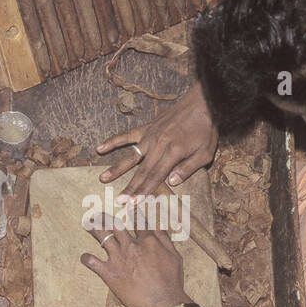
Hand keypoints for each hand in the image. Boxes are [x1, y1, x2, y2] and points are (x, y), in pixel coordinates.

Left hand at [82, 219, 191, 306]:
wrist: (163, 302)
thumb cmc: (171, 281)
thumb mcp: (174, 256)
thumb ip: (165, 239)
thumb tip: (159, 224)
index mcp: (148, 240)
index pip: (138, 221)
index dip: (133, 212)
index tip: (128, 207)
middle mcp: (131, 246)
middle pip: (115, 225)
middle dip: (106, 217)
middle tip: (98, 214)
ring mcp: (118, 258)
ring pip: (102, 237)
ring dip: (93, 228)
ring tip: (87, 223)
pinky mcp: (109, 273)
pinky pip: (93, 262)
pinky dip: (86, 258)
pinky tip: (84, 257)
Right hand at [97, 82, 217, 196]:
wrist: (201, 103)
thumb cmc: (206, 130)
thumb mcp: (204, 153)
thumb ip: (188, 169)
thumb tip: (172, 183)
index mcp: (173, 152)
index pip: (155, 177)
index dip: (144, 192)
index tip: (133, 204)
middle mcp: (158, 145)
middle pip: (141, 171)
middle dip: (130, 188)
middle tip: (119, 201)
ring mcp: (150, 136)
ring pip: (131, 156)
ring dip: (116, 169)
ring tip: (103, 179)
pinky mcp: (147, 128)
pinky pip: (127, 135)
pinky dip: (113, 141)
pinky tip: (100, 148)